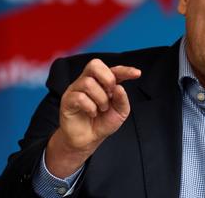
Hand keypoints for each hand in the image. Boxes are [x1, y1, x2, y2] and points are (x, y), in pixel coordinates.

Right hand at [45, 58, 140, 177]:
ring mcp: (76, 89)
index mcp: (102, 82)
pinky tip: (92, 113)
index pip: (112, 69)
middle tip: (111, 94)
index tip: (137, 73)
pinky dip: (90, 107)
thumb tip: (119, 87)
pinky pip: (80, 97)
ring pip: (88, 83)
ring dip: (100, 98)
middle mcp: (88, 81)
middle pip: (94, 65)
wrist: (88, 140)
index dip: (124, 70)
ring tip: (101, 109)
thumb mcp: (119, 112)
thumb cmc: (102, 123)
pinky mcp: (68, 99)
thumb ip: (122, 99)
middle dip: (107, 78)